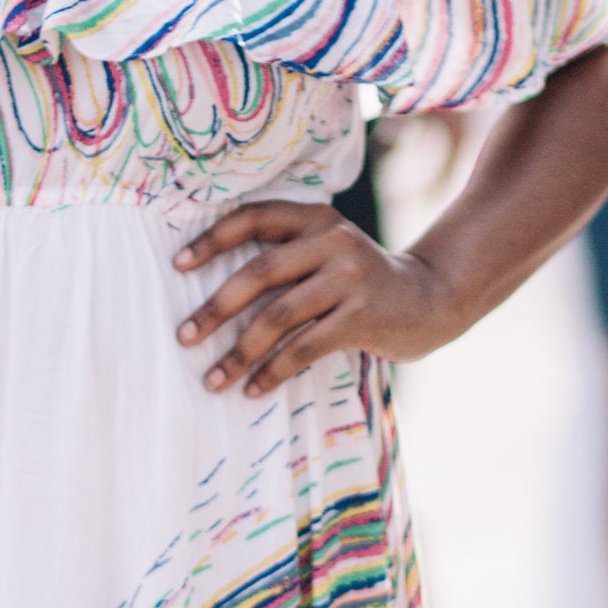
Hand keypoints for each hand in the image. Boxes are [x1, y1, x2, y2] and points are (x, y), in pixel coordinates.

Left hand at [174, 200, 456, 399]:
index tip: (178, 266)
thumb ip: (287, 253)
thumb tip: (215, 288)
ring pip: (278, 317)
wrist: (430, 299)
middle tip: (184, 336)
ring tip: (213, 379)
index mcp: (317, 218)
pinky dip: (274, 372)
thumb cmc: (362, 280)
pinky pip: (304, 348)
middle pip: (259, 274)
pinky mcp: (362, 316)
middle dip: (216, 308)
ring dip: (240, 352)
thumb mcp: (329, 251)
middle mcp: (333, 241)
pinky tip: (253, 390)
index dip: (213, 240)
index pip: (255, 218)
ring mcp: (349, 278)